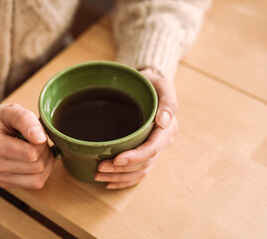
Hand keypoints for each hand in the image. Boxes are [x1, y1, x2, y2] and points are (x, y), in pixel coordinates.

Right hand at [0, 97, 54, 188]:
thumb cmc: (2, 119)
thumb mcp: (13, 111)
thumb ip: (26, 120)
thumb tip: (40, 139)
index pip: (31, 154)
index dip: (41, 142)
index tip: (36, 133)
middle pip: (37, 167)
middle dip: (45, 152)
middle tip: (37, 140)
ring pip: (38, 179)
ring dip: (45, 163)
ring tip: (36, 149)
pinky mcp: (6, 184)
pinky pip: (35, 184)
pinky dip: (41, 172)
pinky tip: (34, 159)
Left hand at [95, 68, 177, 188]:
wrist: (149, 88)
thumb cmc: (152, 84)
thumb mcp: (162, 85)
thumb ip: (167, 101)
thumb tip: (163, 122)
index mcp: (167, 128)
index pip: (152, 148)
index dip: (135, 157)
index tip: (116, 159)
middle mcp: (163, 142)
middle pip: (144, 164)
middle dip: (121, 170)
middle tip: (99, 168)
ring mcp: (155, 149)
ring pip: (140, 171)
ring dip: (120, 177)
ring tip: (99, 176)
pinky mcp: (146, 153)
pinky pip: (138, 173)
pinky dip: (124, 180)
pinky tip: (109, 182)